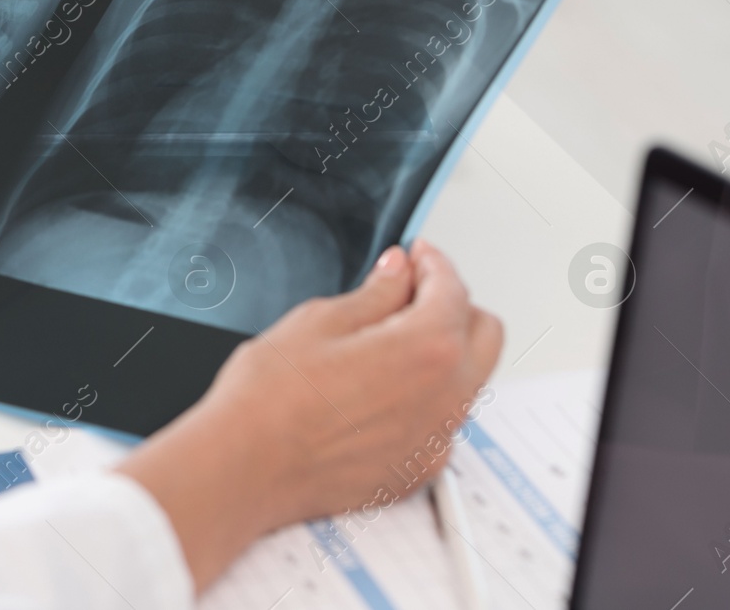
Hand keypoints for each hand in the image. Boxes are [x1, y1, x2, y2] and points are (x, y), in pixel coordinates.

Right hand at [118, 240, 501, 591]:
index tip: (416, 257)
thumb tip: (397, 274)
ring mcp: (436, 440)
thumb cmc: (270, 400)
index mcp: (427, 348)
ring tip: (389, 341)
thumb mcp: (319, 321)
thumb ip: (375, 294)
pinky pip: (443, 424)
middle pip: (484, 334)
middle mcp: (446, 398)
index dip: (433, 263)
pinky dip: (426, 399)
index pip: (454, 290)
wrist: (245, 468)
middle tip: (410, 292)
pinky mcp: (417, 471)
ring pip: (467, 381)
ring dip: (443, 352)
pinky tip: (380, 391)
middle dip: (453, 305)